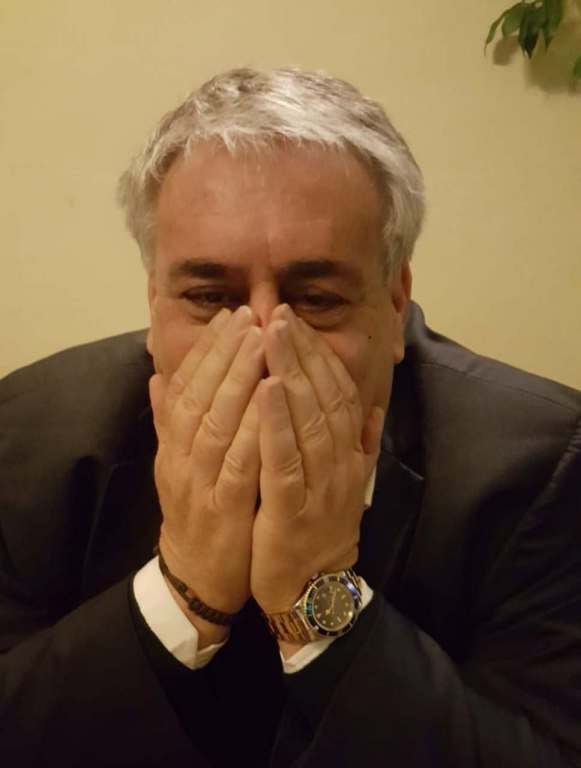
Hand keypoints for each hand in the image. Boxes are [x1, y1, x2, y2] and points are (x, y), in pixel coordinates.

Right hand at [149, 306, 263, 641]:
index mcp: (174, 444)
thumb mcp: (178, 463)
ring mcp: (199, 483)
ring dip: (237, 379)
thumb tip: (157, 375)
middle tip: (249, 314)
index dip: (207, 349)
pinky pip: (238, 463)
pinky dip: (253, 429)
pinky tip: (271, 399)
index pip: (186, 386)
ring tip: (260, 341)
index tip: (230, 315)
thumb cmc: (196, 511)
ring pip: (216, 421)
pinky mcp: (223, 509)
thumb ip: (170, 420)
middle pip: (200, 395)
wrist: (196, 576)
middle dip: (225, 351)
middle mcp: (180, 457)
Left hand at [251, 305, 383, 615]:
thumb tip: (373, 405)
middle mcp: (339, 464)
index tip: (294, 320)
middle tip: (279, 311)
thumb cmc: (320, 530)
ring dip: (291, 373)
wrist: (313, 592)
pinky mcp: (293, 511)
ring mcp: (320, 487)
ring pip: (308, 420)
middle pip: (323, 397)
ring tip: (271, 334)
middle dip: (301, 351)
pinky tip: (265, 389)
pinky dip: (277, 423)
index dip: (316, 354)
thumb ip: (359, 443)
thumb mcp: (345, 482)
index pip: (336, 393)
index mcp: (347, 454)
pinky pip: (286, 460)